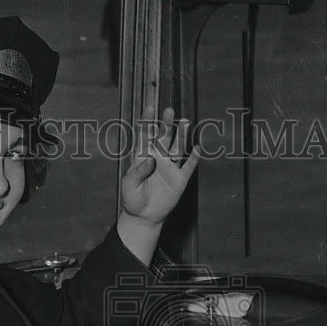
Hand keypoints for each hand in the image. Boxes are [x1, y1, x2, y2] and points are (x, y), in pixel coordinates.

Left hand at [120, 106, 199, 226]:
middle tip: (169, 112)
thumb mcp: (129, 184)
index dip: (147, 122)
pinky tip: (197, 148)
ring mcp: (170, 167)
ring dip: (181, 135)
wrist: (143, 216)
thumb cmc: (133, 198)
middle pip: (163, 138)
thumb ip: (138, 171)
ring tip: (185, 122)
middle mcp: (158, 158)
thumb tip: (151, 160)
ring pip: (177, 148)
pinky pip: (188, 167)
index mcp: (143, 156)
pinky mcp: (179, 179)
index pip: (145, 135)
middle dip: (166, 124)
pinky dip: (194, 158)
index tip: (149, 108)